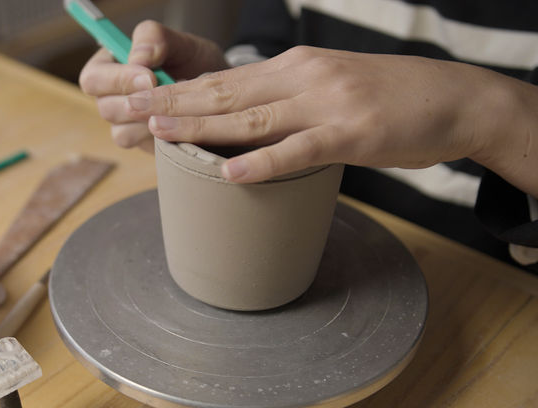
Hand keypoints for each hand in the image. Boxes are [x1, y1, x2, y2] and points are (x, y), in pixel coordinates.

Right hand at [78, 20, 227, 151]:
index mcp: (110, 66)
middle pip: (104, 108)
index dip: (118, 79)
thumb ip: (156, 39)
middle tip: (166, 97)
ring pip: (121, 132)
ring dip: (150, 121)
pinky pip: (140, 147)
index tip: (150, 77)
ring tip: (177, 110)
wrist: (216, 96)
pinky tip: (177, 125)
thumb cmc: (194, 64)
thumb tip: (137, 57)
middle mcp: (110, 97)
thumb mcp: (180, 44)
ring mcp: (123, 124)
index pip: (94, 77)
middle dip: (137, 104)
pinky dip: (159, 137)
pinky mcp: (140, 143)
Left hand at [124, 45, 537, 195]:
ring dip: (199, 124)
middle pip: (223, 92)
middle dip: (169, 101)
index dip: (175, 88)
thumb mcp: (326, 89)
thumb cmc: (385, 100)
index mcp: (290, 68)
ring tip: (158, 132)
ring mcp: (324, 103)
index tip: (136, 95)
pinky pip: (298, 148)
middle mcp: (300, 77)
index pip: (222, 78)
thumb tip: (241, 130)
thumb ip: (284, 104)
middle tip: (124, 107)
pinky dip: (262, 162)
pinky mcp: (350, 133)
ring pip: (251, 116)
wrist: (451, 97)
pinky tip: (231, 171)